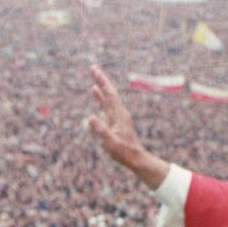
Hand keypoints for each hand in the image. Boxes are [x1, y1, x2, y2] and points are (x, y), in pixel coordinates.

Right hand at [86, 64, 169, 187]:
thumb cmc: (124, 152)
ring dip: (102, 88)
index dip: (101, 81)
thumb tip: (90, 117)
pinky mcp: (118, 121)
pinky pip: (108, 106)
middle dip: (101, 80)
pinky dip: (102, 98)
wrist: (137, 158)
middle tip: (93, 68)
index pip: (109, 94)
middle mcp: (119, 112)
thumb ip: (101, 130)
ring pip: (109, 98)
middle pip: (110, 92)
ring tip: (94, 81)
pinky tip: (98, 97)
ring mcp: (119, 116)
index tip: (94, 70)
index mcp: (118, 115)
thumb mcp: (111, 142)